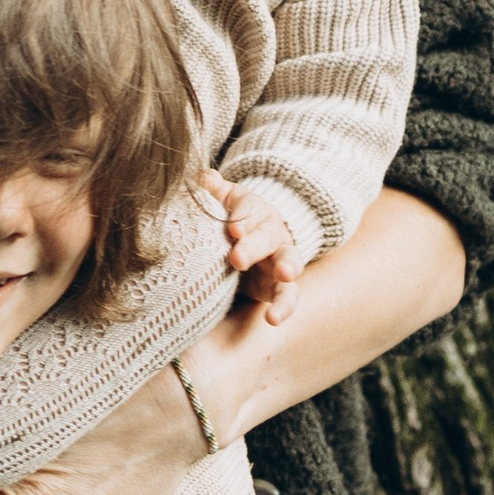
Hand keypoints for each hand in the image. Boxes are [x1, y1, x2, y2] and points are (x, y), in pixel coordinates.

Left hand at [218, 178, 315, 328]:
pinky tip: (273, 319)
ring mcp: (281, 260)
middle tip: (237, 258)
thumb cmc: (234, 219)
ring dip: (288, 269)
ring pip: (290, 263)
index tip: (232, 228)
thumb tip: (203, 175)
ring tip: (284, 275)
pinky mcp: (280, 286)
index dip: (242, 218)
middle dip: (253, 247)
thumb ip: (215, 190)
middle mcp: (272, 234)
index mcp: (256, 211)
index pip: (250, 210)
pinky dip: (284, 308)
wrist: (256, 240)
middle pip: (266, 238)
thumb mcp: (226, 201)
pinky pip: (288, 296)